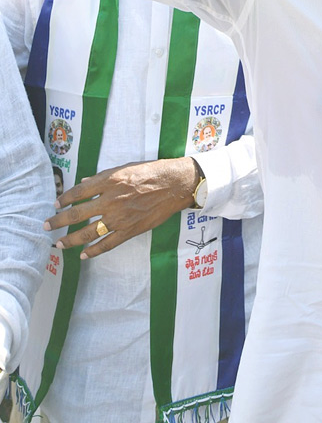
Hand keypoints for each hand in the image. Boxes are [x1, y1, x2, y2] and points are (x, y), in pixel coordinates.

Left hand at [45, 158, 198, 258]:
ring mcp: (119, 217)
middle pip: (77, 214)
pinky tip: (83, 254)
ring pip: (88, 232)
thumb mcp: (124, 168)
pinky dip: (93, 251)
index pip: (78, 192)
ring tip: (58, 244)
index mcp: (109, 181)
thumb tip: (83, 184)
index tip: (56, 204)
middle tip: (47, 226)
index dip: (64, 199)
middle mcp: (110, 200)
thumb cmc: (150, 172)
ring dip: (70, 239)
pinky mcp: (129, 230)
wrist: (173, 185)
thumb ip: (102, 178)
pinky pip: (107, 244)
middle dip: (59, 222)